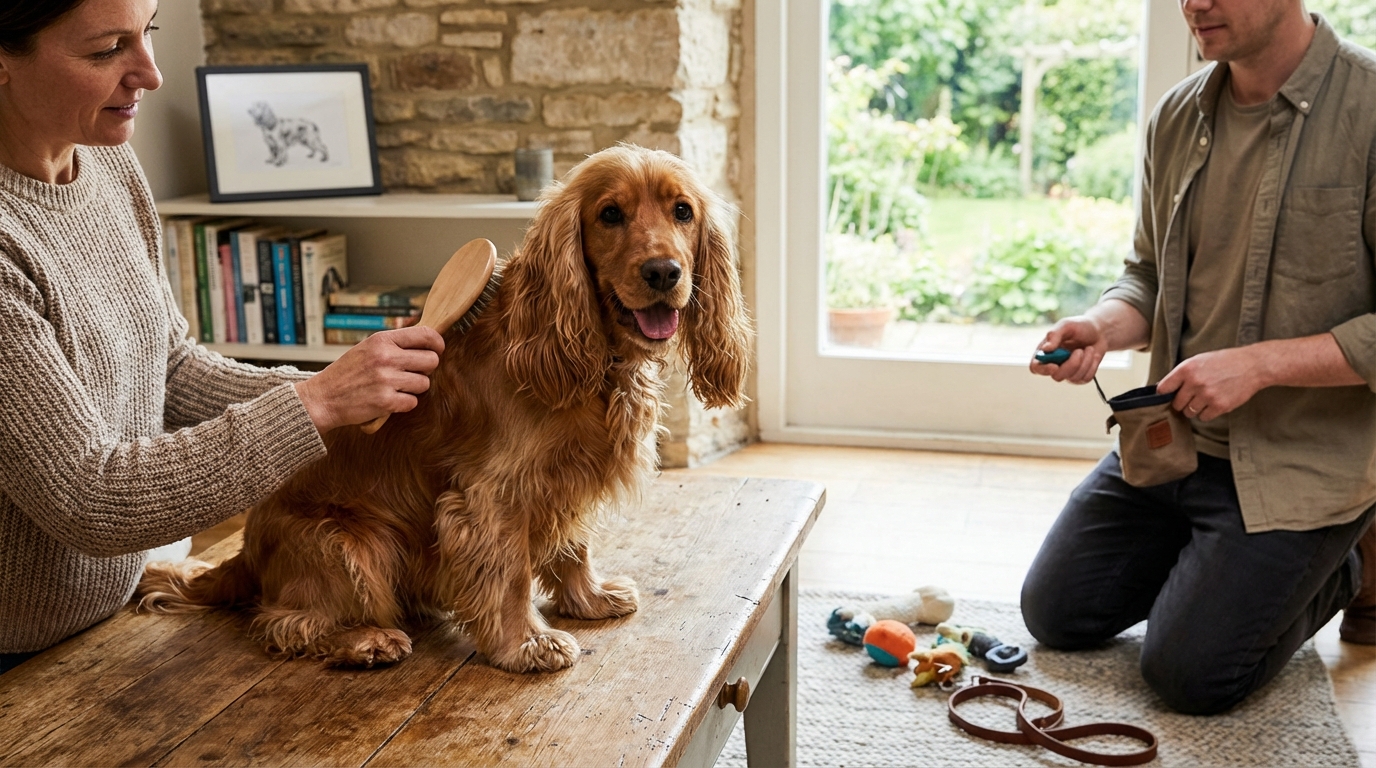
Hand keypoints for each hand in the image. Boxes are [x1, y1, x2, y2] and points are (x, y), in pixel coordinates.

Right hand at [293, 326, 444, 433]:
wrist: (322, 398)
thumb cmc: (347, 373)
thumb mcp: (367, 348)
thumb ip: (394, 343)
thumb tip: (427, 339)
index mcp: (382, 340)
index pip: (425, 334)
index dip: (437, 343)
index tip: (437, 349)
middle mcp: (385, 357)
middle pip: (431, 360)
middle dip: (426, 369)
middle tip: (412, 373)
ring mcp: (386, 379)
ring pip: (424, 383)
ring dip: (414, 388)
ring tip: (395, 387)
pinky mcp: (386, 401)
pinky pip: (412, 402)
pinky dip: (403, 403)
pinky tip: (389, 400)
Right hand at [1029, 316, 1107, 383]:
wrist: (1099, 331)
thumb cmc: (1080, 326)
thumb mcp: (1066, 325)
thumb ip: (1054, 335)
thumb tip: (1045, 349)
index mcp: (1045, 352)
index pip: (1036, 367)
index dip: (1043, 370)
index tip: (1054, 366)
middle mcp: (1054, 364)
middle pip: (1057, 376)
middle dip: (1071, 365)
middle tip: (1080, 351)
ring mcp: (1068, 373)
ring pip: (1073, 378)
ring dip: (1085, 361)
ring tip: (1089, 348)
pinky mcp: (1080, 377)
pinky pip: (1085, 378)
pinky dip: (1092, 365)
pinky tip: (1092, 355)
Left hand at [1157, 346, 1265, 421]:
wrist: (1252, 366)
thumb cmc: (1225, 362)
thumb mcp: (1199, 360)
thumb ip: (1182, 374)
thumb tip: (1165, 388)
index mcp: (1187, 369)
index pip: (1163, 388)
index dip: (1165, 393)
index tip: (1168, 395)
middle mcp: (1195, 382)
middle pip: (1176, 404)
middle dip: (1182, 402)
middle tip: (1192, 397)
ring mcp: (1207, 395)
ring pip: (1189, 412)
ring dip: (1194, 409)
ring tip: (1204, 400)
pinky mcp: (1219, 406)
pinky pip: (1203, 417)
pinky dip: (1206, 413)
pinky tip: (1213, 404)